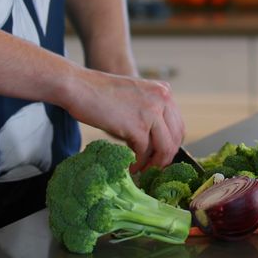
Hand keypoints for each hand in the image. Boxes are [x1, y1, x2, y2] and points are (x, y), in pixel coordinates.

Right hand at [64, 68, 184, 170]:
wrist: (79, 87)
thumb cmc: (100, 93)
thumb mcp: (135, 95)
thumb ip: (149, 111)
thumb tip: (156, 141)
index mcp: (164, 91)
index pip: (178, 126)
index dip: (170, 146)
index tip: (159, 158)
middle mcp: (162, 99)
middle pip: (175, 138)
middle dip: (165, 158)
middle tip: (152, 168)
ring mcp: (152, 112)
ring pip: (164, 148)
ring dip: (154, 164)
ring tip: (141, 170)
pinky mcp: (138, 126)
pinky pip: (145, 152)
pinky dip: (138, 164)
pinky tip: (130, 168)